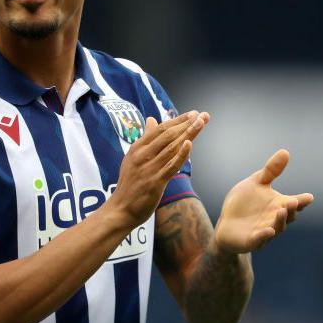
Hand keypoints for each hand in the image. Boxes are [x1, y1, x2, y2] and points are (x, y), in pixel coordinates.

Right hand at [109, 110, 209, 227]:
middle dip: (187, 124)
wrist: (120, 209)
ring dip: (189, 133)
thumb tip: (151, 119)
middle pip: (168, 135)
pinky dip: (181, 154)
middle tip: (202, 115)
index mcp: (138, 148)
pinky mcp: (155, 182)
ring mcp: (149, 168)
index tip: (193, 113)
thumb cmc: (129, 184)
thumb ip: (145, 138)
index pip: (161, 129)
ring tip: (202, 123)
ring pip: (172, 147)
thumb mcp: (133, 157)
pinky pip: (170, 165)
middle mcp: (143, 155)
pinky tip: (189, 144)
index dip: (178, 120)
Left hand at [214, 149, 313, 252]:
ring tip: (281, 210)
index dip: (302, 201)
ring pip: (276, 228)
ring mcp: (265, 232)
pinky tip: (268, 230)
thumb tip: (285, 151)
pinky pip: (259, 240)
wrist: (227, 223)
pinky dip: (264, 236)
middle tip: (293, 201)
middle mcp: (275, 219)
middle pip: (288, 216)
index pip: (294, 203)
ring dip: (280, 220)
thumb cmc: (244, 203)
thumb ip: (271, 171)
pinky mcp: (251, 241)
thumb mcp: (256, 183)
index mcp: (279, 205)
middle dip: (291, 209)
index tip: (309, 197)